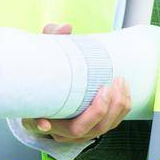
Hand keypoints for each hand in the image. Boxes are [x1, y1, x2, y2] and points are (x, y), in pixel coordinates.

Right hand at [23, 24, 131, 143]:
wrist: (60, 83)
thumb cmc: (50, 71)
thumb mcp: (46, 53)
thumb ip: (52, 38)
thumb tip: (65, 28)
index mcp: (37, 114)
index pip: (36, 125)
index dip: (40, 125)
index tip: (43, 122)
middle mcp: (58, 129)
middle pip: (78, 131)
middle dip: (96, 113)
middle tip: (105, 89)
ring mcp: (79, 131)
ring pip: (99, 129)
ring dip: (114, 108)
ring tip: (118, 83)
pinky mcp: (96, 126)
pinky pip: (112, 123)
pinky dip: (121, 108)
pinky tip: (123, 88)